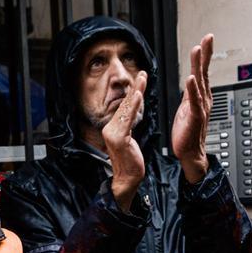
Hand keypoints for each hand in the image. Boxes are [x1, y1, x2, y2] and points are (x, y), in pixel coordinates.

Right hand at [102, 70, 147, 208]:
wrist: (128, 179)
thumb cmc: (130, 162)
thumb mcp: (129, 140)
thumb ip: (127, 126)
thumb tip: (129, 112)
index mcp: (111, 129)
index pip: (123, 107)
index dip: (132, 93)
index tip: (139, 80)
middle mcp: (109, 129)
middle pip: (124, 105)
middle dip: (135, 88)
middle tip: (142, 73)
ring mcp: (112, 134)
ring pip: (126, 109)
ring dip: (135, 93)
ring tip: (142, 79)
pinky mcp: (119, 139)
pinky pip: (128, 120)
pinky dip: (133, 107)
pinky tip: (138, 96)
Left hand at [170, 33, 213, 183]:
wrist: (190, 152)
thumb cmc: (188, 131)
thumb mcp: (187, 106)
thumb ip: (191, 92)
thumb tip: (192, 79)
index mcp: (199, 96)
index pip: (202, 71)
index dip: (204, 55)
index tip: (206, 39)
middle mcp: (203, 99)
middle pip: (204, 72)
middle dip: (206, 54)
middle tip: (208, 38)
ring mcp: (200, 108)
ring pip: (199, 83)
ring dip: (198, 66)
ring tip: (198, 51)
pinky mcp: (194, 118)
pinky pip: (194, 102)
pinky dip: (193, 90)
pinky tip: (191, 79)